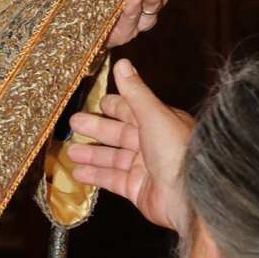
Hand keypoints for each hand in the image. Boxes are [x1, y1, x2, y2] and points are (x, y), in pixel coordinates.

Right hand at [66, 57, 193, 232]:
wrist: (189, 195)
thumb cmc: (175, 149)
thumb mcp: (153, 114)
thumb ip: (135, 91)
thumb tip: (122, 62)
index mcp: (159, 122)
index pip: (132, 111)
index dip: (114, 106)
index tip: (96, 101)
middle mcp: (152, 144)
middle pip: (119, 133)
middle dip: (96, 128)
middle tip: (73, 124)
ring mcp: (144, 168)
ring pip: (113, 157)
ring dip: (92, 153)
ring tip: (70, 151)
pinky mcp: (137, 189)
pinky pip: (112, 180)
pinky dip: (95, 176)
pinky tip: (77, 172)